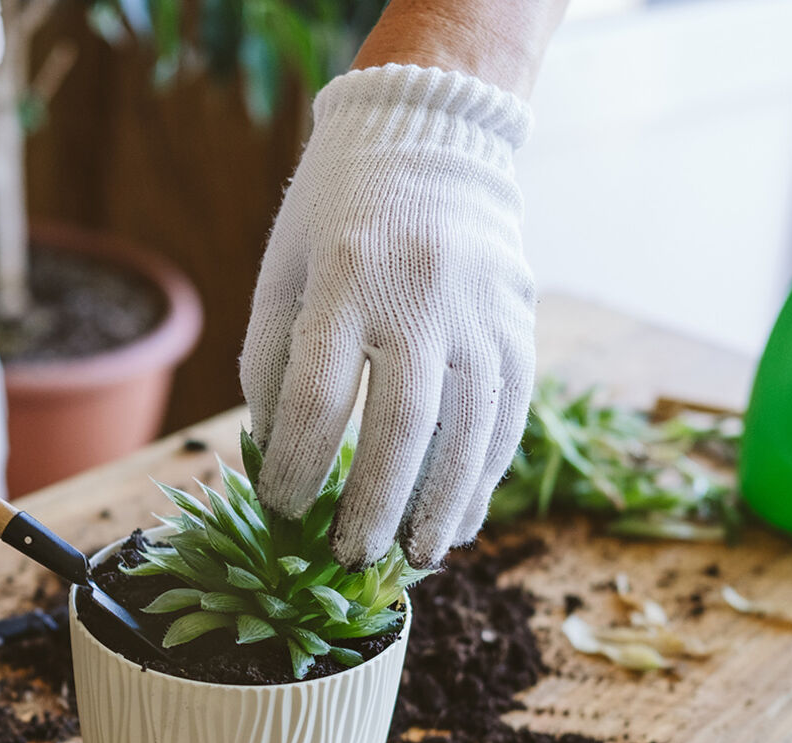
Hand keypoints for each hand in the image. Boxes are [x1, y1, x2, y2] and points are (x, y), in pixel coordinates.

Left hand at [239, 64, 535, 568]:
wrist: (432, 135)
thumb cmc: (337, 209)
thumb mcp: (284, 266)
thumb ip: (273, 356)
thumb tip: (272, 453)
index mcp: (345, 276)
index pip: (316, 396)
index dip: (295, 465)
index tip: (280, 509)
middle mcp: (420, 295)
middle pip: (400, 427)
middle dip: (372, 504)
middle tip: (350, 557)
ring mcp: (480, 312)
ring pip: (468, 432)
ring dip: (441, 507)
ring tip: (416, 557)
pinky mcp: (519, 325)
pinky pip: (507, 417)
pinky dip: (485, 476)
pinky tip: (462, 518)